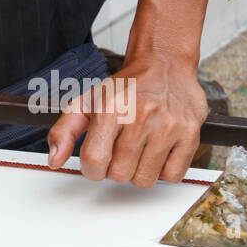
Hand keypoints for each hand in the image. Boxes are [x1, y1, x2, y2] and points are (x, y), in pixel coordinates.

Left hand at [47, 51, 206, 186]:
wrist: (164, 66)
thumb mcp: (85, 103)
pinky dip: (163, 171)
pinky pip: (172, 175)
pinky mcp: (190, 133)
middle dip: (115, 169)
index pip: (94, 161)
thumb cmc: (124, 88)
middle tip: (119, 150)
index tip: (96, 161)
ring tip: (138, 151)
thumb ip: (64, 131)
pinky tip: (157, 152)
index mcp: (111, 108)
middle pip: (119, 174)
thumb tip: (55, 159)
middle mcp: (141, 116)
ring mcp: (169, 125)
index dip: (91, 169)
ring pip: (145, 179)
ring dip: (138, 172)